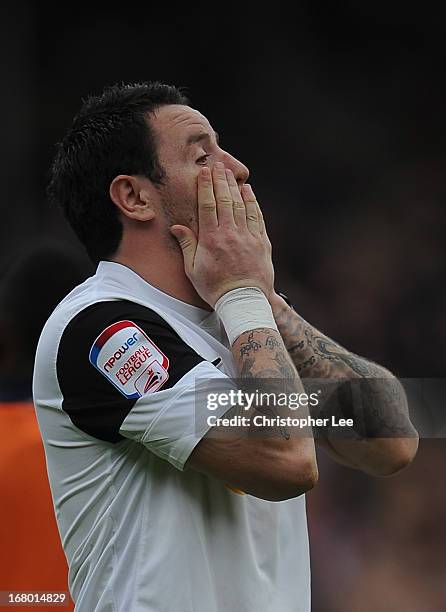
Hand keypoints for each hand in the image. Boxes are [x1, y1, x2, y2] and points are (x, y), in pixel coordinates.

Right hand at [170, 162, 274, 306]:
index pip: (208, 205)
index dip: (205, 186)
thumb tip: (177, 227)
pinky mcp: (262, 242)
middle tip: (217, 165)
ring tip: (229, 173)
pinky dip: (252, 202)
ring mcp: (248, 237)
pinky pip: (256, 216)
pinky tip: (248, 192)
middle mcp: (231, 234)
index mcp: (211, 239)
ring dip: (235, 186)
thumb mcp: (193, 270)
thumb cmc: (216, 288)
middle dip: (220, 180)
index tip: (204, 172)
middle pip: (225, 200)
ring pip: (241, 205)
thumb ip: (187, 245)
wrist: (244, 301)